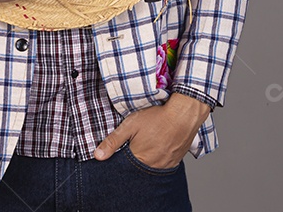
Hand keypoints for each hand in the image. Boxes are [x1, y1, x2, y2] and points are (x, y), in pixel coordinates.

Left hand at [93, 93, 210, 167]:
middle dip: (134, 161)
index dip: (121, 160)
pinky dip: (158, 159)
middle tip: (136, 145)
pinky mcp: (176, 161)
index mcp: (140, 159)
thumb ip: (113, 141)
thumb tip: (98, 156)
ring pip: (151, 168)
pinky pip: (163, 165)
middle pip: (138, 169)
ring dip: (147, 160)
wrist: (184, 114)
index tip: (121, 152)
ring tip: (147, 145)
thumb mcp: (130, 125)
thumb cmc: (157, 117)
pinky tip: (157, 147)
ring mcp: (166, 165)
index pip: (124, 168)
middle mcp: (153, 167)